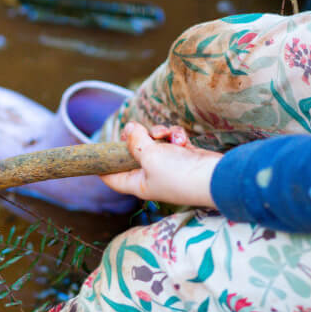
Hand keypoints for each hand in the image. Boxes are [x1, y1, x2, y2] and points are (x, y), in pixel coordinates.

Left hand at [101, 122, 221, 206]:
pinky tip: (182, 140)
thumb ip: (136, 141)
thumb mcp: (149, 156)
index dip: (103, 166)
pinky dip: (175, 136)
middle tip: (137, 130)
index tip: (96, 151)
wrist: (213, 176)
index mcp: (137, 184)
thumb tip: (129, 128)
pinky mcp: (182, 156)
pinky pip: (171, 141)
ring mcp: (167, 166)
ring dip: (159, 133)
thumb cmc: (179, 173)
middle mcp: (150, 176)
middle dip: (136, 138)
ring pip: (153, 142)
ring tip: (166, 135)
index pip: (112, 178)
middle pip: (132, 154)